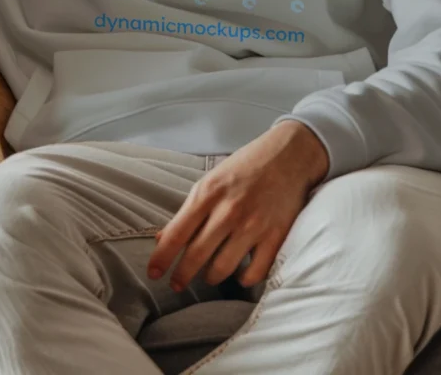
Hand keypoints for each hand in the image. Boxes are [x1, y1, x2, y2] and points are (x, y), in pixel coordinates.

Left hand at [147, 120, 328, 291]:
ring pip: (223, 268)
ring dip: (211, 277)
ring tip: (208, 275)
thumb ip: (189, 211)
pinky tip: (239, 273)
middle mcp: (229, 210)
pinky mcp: (276, 236)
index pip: (177, 233)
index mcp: (208, 193)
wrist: (288, 155)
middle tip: (176, 284)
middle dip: (182, 275)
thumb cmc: (244, 167)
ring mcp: (254, 225)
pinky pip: (254, 272)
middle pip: (197, 255)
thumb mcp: (210, 181)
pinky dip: (243, 279)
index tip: (152, 273)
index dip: (162, 257)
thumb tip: (162, 238)